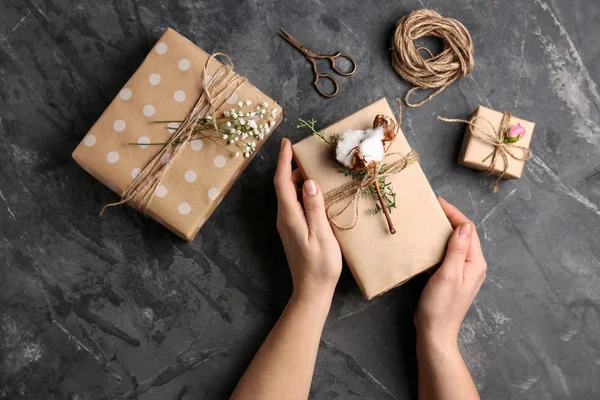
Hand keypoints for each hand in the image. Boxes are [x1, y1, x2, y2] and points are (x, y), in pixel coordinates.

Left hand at [274, 138, 342, 300]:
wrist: (312, 290)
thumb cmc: (320, 265)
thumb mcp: (321, 234)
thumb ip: (314, 207)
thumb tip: (308, 182)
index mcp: (290, 216)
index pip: (282, 182)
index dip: (283, 161)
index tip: (287, 143)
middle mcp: (284, 217)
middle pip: (284, 185)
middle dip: (292, 166)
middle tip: (308, 154)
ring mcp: (287, 224)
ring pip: (289, 194)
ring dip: (298, 179)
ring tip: (314, 169)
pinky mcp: (293, 230)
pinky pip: (294, 204)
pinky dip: (302, 192)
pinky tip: (315, 193)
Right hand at [415, 198, 486, 347]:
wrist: (436, 332)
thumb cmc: (440, 306)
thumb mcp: (448, 275)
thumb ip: (457, 250)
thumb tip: (464, 225)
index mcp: (475, 262)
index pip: (468, 229)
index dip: (454, 213)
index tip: (437, 203)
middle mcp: (472, 265)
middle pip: (463, 234)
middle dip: (449, 219)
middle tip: (430, 209)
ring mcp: (462, 271)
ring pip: (455, 243)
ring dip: (443, 231)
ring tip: (427, 221)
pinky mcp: (451, 277)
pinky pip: (448, 254)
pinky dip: (438, 244)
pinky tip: (426, 243)